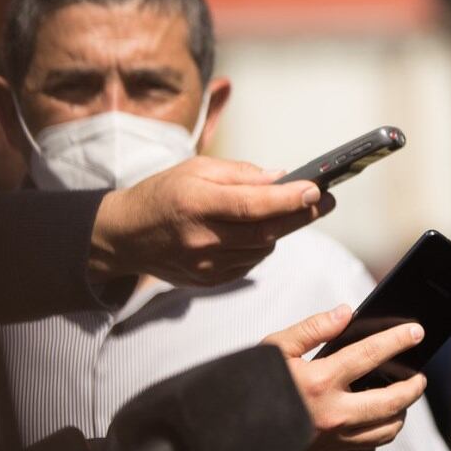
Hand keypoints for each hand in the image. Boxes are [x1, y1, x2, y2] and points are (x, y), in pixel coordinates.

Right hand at [89, 157, 334, 286]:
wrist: (125, 236)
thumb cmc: (163, 194)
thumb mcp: (196, 169)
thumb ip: (241, 173)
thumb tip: (281, 178)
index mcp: (197, 204)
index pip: (252, 205)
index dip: (288, 199)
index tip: (315, 189)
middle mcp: (202, 239)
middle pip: (266, 231)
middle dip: (301, 215)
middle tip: (325, 201)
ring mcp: (206, 266)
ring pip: (262, 249)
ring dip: (281, 230)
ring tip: (287, 211)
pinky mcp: (209, 281)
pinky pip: (250, 262)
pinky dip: (260, 245)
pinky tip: (257, 231)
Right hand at [261, 304, 427, 450]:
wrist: (228, 434)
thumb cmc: (251, 384)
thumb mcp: (274, 348)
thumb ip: (313, 328)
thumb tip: (346, 313)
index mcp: (319, 381)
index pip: (370, 355)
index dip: (397, 340)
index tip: (417, 332)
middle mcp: (332, 413)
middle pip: (391, 401)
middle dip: (413, 387)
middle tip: (420, 376)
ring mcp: (333, 440)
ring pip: (385, 431)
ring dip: (400, 413)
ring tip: (402, 398)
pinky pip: (367, 449)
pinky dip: (377, 435)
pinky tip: (374, 420)